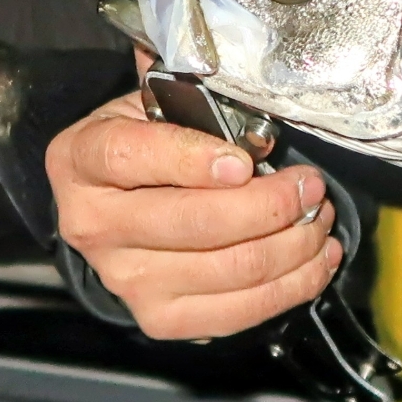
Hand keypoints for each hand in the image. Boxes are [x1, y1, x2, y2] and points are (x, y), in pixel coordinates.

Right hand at [45, 90, 340, 339]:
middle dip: (271, 204)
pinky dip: (291, 286)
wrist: (115, 210)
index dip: (192, 158)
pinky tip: (316, 259)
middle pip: (194, 222)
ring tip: (320, 216)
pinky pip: (238, 312)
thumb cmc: (146, 146)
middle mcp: (92, 226)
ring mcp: (125, 281)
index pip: (131, 157)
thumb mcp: (151, 104)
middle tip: (311, 185)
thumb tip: (247, 82)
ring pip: (229, 269)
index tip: (245, 160)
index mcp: (81, 159)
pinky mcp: (160, 319)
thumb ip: (190, 93)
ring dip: (293, 244)